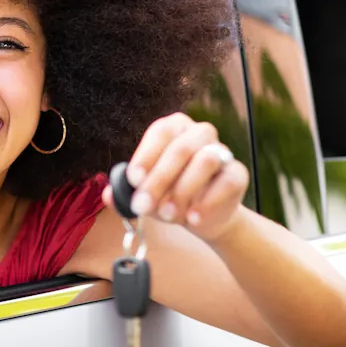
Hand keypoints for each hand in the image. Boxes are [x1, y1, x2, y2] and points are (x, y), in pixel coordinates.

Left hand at [101, 112, 248, 240]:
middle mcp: (199, 133)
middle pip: (181, 148)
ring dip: (182, 190)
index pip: (161, 132)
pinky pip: (227, 182)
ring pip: (205, 161)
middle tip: (142, 206)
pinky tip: (191, 218)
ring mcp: (222, 151)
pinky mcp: (237, 174)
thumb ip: (124, 194)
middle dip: (158, 179)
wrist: (200, 217)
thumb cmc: (167, 196)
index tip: (133, 180)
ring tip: (166, 215)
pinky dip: (207, 202)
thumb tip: (108, 195)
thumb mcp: (144, 195)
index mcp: (174, 128)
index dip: (146, 155)